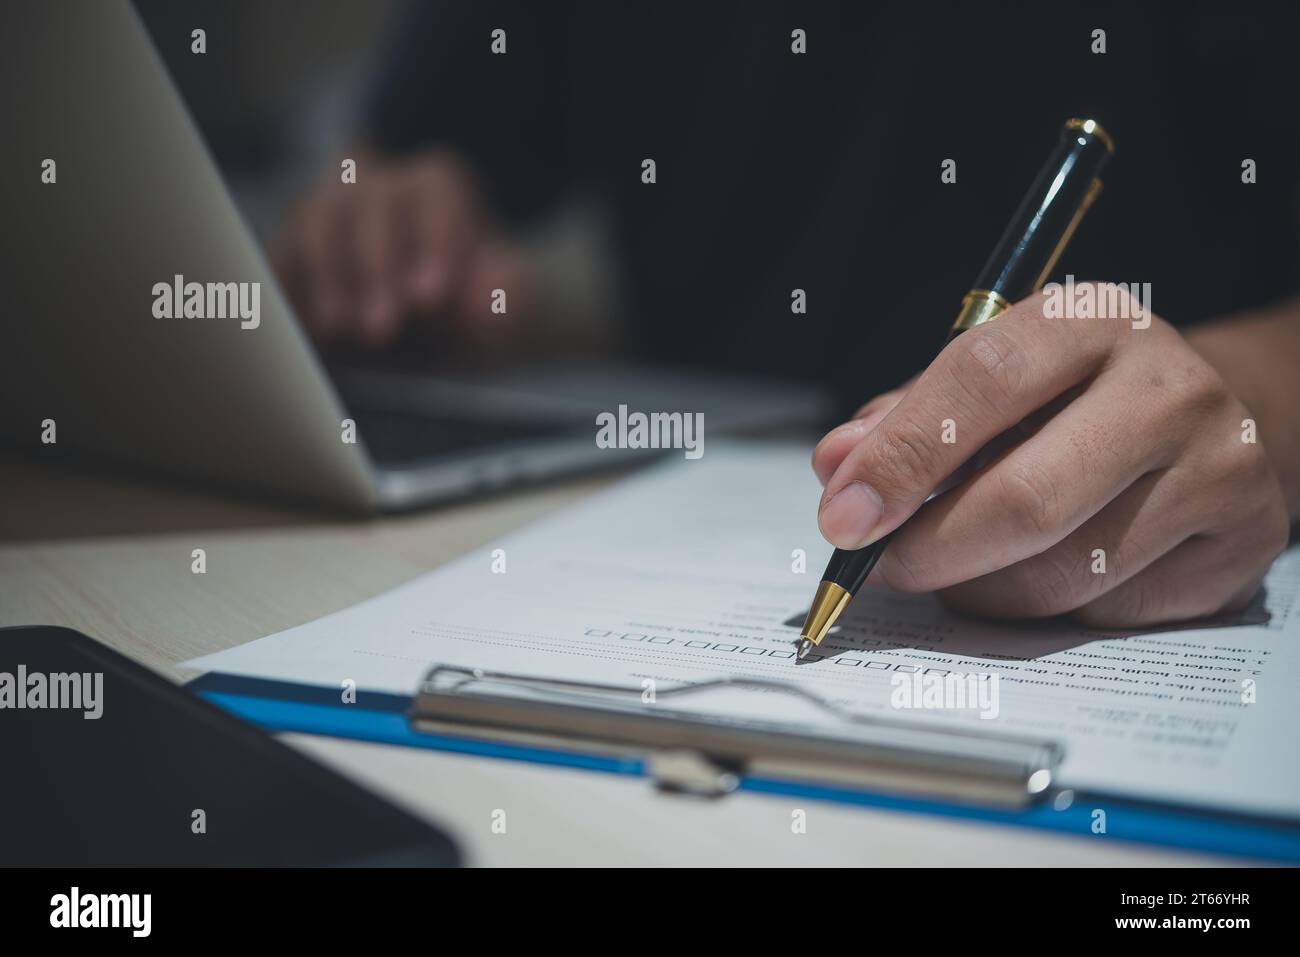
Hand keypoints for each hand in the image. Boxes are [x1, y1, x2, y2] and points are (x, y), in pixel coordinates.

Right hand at [272, 150, 533, 347]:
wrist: (433, 317)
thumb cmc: (473, 304)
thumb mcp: (504, 303)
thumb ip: (508, 294)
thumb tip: (487, 300)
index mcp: (440, 187)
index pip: (437, 192)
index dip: (435, 239)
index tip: (433, 297)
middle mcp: (380, 184)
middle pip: (373, 203)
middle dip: (377, 266)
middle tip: (383, 328)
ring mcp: (330, 208)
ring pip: (317, 218)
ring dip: (326, 273)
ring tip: (339, 329)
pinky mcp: (293, 244)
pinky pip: (280, 254)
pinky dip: (285, 285)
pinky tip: (298, 324)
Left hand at [811, 288, 1289, 627]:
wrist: (1203, 423)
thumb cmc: (1068, 401)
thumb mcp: (990, 379)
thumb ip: (908, 418)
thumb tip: (837, 468)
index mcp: (1093, 321)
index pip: (984, 379)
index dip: (902, 455)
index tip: (844, 515)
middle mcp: (1171, 388)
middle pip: (1027, 499)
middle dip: (931, 548)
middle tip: (884, 567)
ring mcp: (1219, 471)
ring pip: (1061, 574)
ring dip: (980, 590)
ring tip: (958, 569)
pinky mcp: (1239, 549)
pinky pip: (1106, 614)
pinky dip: (1045, 613)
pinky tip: (1036, 576)